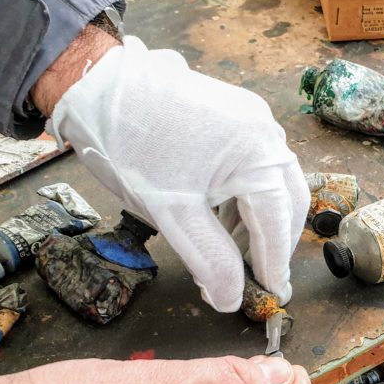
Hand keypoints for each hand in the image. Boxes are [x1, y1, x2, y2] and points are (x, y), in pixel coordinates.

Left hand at [38, 34, 309, 311]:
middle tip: (259, 276)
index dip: (276, 265)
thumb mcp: (174, 216)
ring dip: (259, 219)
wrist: (96, 84)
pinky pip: (254, 161)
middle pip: (287, 201)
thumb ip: (210, 261)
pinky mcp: (234, 111)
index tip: (274, 296)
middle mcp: (265, 133)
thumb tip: (231, 300)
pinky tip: (221, 213)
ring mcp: (251, 118)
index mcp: (259, 157)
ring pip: (272, 181)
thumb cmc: (133, 147)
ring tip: (234, 250)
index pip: (279, 224)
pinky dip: (245, 195)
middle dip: (275, 241)